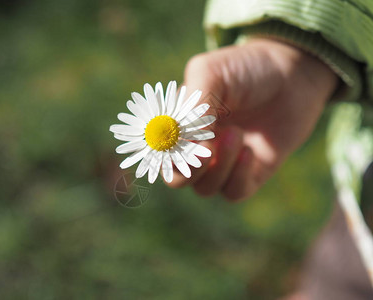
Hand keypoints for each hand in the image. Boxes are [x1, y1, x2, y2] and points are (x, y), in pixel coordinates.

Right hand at [167, 38, 337, 200]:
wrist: (292, 73)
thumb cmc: (245, 68)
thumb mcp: (210, 73)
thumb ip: (190, 105)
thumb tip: (182, 139)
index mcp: (181, 124)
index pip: (160, 152)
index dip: (166, 153)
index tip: (184, 138)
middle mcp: (198, 146)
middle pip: (177, 178)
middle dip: (189, 170)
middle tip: (207, 147)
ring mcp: (224, 161)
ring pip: (205, 188)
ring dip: (219, 166)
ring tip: (237, 133)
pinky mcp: (250, 173)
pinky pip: (234, 192)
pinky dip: (238, 176)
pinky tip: (250, 150)